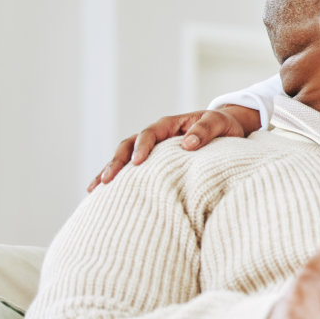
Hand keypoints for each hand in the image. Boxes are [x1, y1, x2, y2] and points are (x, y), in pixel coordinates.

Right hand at [87, 106, 258, 190]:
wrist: (226, 129)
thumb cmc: (223, 126)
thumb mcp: (218, 123)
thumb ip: (205, 131)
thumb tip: (188, 145)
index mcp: (169, 125)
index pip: (149, 134)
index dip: (142, 147)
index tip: (138, 163)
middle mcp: (156, 136)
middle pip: (128, 146)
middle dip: (116, 162)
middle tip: (107, 180)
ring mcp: (151, 150)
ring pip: (123, 158)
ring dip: (109, 171)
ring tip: (93, 189)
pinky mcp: (152, 163)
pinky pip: (130, 170)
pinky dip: (116, 181)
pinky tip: (100, 195)